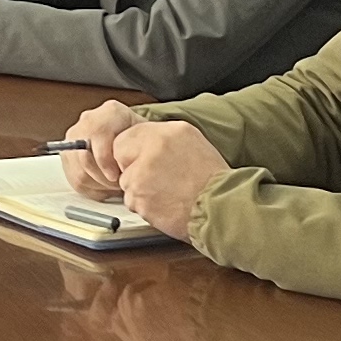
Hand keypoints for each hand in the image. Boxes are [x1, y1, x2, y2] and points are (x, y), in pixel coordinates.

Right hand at [64, 102, 149, 196]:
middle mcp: (89, 121)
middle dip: (103, 177)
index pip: (97, 133)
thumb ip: (140, 148)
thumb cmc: (144, 142)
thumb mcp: (148, 140)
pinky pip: (74, 179)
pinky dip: (92, 188)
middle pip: (84, 155)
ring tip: (114, 184)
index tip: (116, 175)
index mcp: (111, 112)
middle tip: (118, 183)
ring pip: (79, 170)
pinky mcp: (69, 155)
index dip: (104, 159)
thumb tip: (132, 168)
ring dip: (98, 184)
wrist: (136, 143)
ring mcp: (75, 137)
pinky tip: (105, 185)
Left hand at [111, 120, 233, 239]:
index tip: (143, 161)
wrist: (221, 208)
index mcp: (166, 132)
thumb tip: (142, 141)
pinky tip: (165, 203)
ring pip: (126, 181)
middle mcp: (152, 148)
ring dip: (140, 190)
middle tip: (154, 179)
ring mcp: (142, 173)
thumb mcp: (191, 142)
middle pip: (120, 156)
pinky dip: (145, 206)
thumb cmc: (211, 180)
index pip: (126, 137)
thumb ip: (163, 138)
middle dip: (131, 168)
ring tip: (166, 192)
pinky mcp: (139, 197)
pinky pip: (132, 201)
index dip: (133, 152)